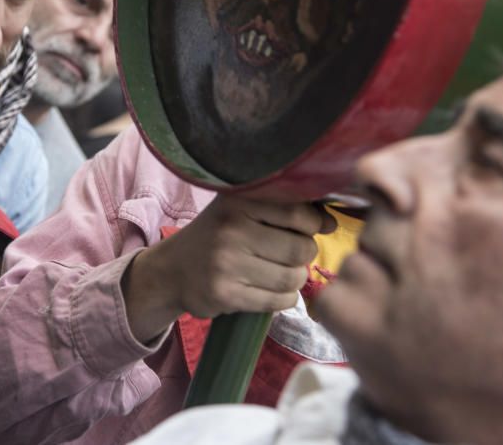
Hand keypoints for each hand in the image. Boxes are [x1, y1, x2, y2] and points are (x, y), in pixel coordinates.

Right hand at [122, 195, 327, 342]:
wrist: (171, 271)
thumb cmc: (217, 235)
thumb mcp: (240, 208)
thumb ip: (282, 207)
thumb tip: (331, 222)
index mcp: (238, 201)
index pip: (299, 213)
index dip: (315, 224)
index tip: (312, 228)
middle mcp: (231, 229)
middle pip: (301, 249)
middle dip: (304, 255)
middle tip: (290, 254)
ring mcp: (227, 263)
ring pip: (293, 278)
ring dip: (294, 279)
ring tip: (279, 272)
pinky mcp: (226, 294)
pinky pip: (279, 301)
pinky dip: (283, 298)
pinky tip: (269, 290)